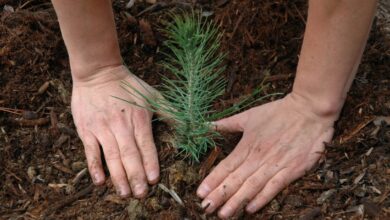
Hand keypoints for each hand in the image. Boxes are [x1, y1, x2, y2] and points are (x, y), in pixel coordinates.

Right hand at [71, 65, 158, 197]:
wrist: (98, 72)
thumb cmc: (129, 85)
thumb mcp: (152, 95)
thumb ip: (170, 112)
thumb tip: (191, 124)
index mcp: (139, 118)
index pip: (146, 145)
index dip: (150, 163)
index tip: (154, 180)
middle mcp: (121, 125)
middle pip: (129, 155)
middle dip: (136, 176)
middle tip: (141, 194)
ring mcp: (102, 128)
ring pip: (112, 157)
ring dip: (118, 176)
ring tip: (125, 193)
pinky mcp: (87, 129)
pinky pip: (91, 151)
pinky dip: (95, 167)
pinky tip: (100, 181)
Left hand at [197, 93, 336, 217]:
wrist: (309, 110)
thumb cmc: (278, 112)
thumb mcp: (249, 115)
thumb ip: (227, 123)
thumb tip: (207, 125)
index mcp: (247, 145)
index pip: (226, 166)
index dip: (212, 180)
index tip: (200, 193)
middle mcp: (258, 157)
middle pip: (235, 180)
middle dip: (219, 195)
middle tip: (206, 208)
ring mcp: (275, 165)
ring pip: (252, 186)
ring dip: (236, 201)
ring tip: (223, 214)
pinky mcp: (292, 170)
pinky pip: (274, 187)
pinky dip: (262, 198)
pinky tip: (250, 209)